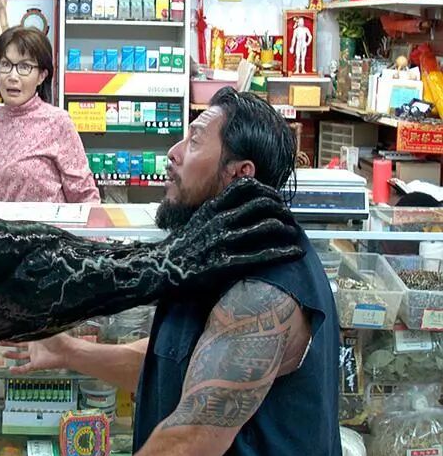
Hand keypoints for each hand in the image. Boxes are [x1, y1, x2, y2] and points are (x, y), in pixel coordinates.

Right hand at [1, 333, 73, 373]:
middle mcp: (34, 346)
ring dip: (11, 355)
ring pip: (20, 356)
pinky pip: (25, 368)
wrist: (67, 351)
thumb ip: (34, 328)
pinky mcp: (36, 364)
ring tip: (2, 354)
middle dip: (9, 343)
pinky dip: (17, 370)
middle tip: (0, 341)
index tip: (4, 331)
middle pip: (18, 344)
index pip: (22, 334)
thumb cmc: (58, 339)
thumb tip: (22, 321)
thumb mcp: (44, 330)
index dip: (13, 333)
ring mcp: (35, 355)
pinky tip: (10, 370)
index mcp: (35, 336)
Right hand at [163, 177, 303, 288]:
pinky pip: (263, 254)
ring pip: (267, 225)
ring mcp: (223, 241)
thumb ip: (216, 213)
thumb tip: (238, 209)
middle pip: (262, 203)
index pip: (246, 186)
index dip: (267, 190)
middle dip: (282, 209)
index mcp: (212, 208)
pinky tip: (295, 253)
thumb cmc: (178, 248)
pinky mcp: (227, 263)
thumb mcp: (195, 221)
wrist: (160, 269)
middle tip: (289, 218)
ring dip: (287, 229)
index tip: (276, 199)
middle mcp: (219, 220)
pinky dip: (284, 252)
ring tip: (293, 235)